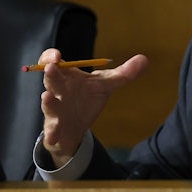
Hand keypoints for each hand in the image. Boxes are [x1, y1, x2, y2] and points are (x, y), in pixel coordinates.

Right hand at [39, 48, 148, 166]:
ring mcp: (54, 111)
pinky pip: (51, 132)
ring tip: (46, 97)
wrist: (76, 129)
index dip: (50, 57)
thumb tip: (144, 59)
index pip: (51, 61)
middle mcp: (56, 92)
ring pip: (48, 106)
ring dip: (47, 102)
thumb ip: (123, 74)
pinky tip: (54, 136)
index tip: (57, 55)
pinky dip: (52, 134)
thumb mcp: (105, 86)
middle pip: (50, 81)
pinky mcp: (55, 130)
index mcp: (66, 77)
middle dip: (51, 75)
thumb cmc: (86, 100)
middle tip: (51, 67)